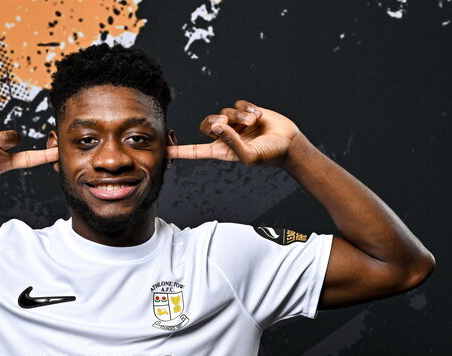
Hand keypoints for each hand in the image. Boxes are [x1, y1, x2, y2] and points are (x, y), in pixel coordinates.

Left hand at [167, 100, 303, 167]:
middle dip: (215, 121)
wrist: (289, 143)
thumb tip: (216, 125)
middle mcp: (225, 136)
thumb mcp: (249, 155)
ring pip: (224, 111)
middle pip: (205, 124)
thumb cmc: (269, 155)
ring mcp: (235, 123)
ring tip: (253, 123)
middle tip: (228, 124)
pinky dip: (247, 109)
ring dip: (239, 116)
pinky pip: (237, 103)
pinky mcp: (245, 111)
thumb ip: (231, 142)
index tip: (163, 151)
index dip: (179, 150)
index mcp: (221, 151)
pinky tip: (258, 117)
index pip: (195, 151)